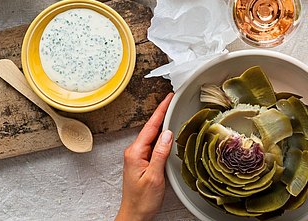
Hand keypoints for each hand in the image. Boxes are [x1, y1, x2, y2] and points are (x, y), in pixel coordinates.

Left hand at [116, 92, 174, 220]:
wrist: (134, 215)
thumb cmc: (142, 201)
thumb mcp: (154, 176)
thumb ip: (160, 153)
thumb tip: (167, 134)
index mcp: (135, 153)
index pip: (151, 127)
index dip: (161, 111)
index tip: (169, 98)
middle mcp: (134, 152)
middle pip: (151, 128)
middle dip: (162, 113)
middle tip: (173, 101)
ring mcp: (137, 157)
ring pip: (152, 136)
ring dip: (162, 124)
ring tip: (173, 113)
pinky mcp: (142, 162)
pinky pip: (153, 144)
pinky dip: (161, 137)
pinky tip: (168, 134)